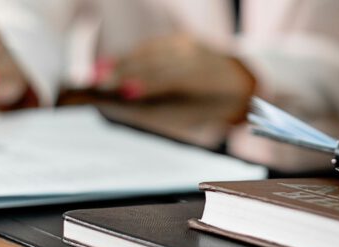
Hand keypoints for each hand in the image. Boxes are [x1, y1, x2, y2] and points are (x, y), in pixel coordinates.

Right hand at [92, 34, 255, 108]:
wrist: (241, 81)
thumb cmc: (212, 107)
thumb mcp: (192, 117)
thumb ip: (162, 111)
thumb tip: (125, 106)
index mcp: (206, 80)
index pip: (171, 79)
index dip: (146, 84)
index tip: (121, 91)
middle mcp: (197, 56)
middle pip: (155, 62)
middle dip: (125, 72)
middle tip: (97, 83)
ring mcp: (189, 44)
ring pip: (151, 51)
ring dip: (123, 62)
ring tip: (98, 74)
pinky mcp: (182, 39)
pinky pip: (153, 47)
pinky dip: (132, 55)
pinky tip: (113, 63)